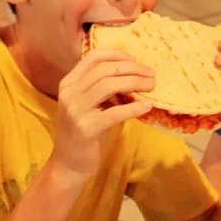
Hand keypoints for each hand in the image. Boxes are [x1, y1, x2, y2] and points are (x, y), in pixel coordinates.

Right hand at [50, 49, 155, 182]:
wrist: (68, 165)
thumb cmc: (84, 133)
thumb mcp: (89, 105)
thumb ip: (103, 89)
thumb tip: (135, 75)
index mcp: (68, 83)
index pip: (93, 56)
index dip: (117, 54)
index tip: (136, 61)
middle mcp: (69, 93)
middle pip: (105, 69)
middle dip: (132, 68)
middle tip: (151, 74)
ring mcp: (75, 110)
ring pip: (109, 85)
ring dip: (135, 82)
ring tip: (152, 86)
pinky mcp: (86, 129)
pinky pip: (115, 113)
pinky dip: (134, 108)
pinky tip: (147, 106)